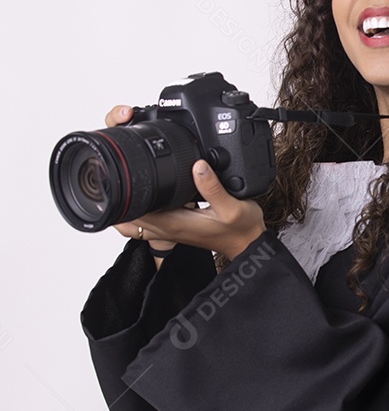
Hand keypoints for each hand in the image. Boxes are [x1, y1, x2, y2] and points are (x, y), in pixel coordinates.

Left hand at [106, 105, 265, 262]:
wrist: (248, 244)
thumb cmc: (241, 230)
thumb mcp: (232, 206)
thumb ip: (213, 187)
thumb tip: (197, 165)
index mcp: (175, 223)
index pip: (136, 211)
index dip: (124, 195)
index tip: (121, 176)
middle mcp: (168, 228)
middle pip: (127, 217)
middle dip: (119, 199)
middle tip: (120, 175)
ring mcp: (170, 230)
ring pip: (134, 221)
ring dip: (127, 205)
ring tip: (129, 183)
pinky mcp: (175, 228)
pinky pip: (147, 222)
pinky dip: (140, 210)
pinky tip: (149, 193)